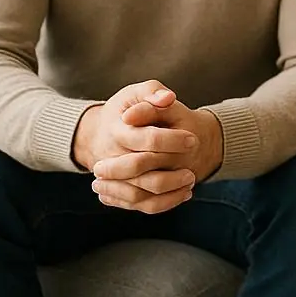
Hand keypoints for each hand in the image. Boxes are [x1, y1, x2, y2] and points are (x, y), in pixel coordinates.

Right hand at [73, 81, 199, 214]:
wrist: (102, 133)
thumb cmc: (126, 109)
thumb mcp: (136, 93)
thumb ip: (152, 92)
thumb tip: (167, 98)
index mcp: (117, 131)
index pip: (146, 138)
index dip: (173, 140)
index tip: (193, 139)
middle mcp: (109, 158)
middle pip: (138, 168)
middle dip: (170, 168)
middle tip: (193, 167)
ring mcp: (111, 178)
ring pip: (138, 193)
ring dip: (169, 189)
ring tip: (191, 179)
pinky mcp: (117, 193)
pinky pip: (139, 205)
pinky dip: (165, 203)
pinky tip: (185, 192)